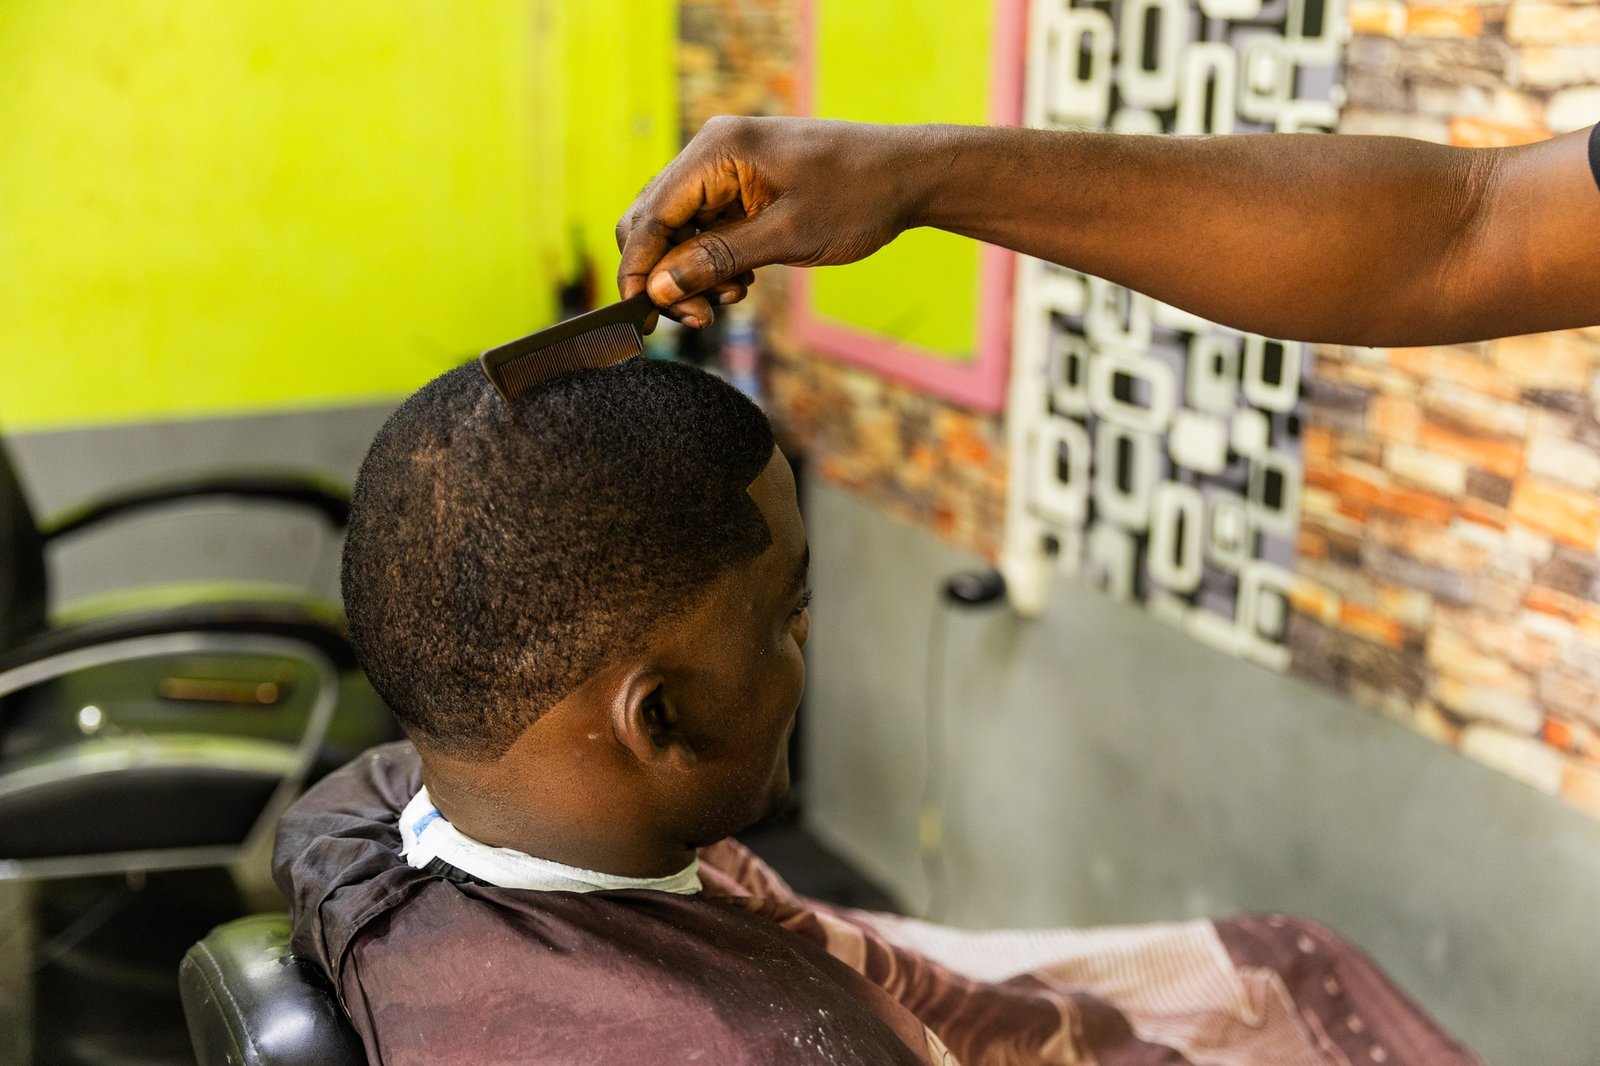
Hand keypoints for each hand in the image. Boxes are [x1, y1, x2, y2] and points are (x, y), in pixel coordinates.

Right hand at [616, 116, 931, 326]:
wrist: (907, 176)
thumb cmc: (857, 197)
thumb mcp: (786, 237)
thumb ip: (718, 260)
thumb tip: (659, 286)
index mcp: (717, 151)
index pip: (649, 214)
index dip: (638, 269)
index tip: (642, 317)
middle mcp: (712, 153)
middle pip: (653, 221)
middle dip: (664, 275)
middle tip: (699, 316)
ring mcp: (726, 169)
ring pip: (677, 230)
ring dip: (691, 273)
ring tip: (732, 298)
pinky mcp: (742, 187)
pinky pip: (705, 228)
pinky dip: (713, 261)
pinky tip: (743, 282)